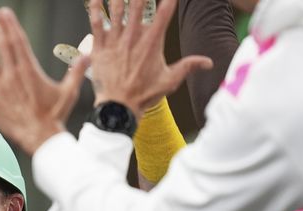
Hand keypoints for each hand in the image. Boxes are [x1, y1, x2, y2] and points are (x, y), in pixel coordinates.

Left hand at [0, 6, 88, 156]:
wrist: (42, 137)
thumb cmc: (55, 116)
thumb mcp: (69, 92)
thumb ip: (76, 72)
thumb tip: (88, 56)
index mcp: (30, 70)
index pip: (19, 42)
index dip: (11, 25)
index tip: (5, 12)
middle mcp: (13, 74)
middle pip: (3, 44)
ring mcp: (1, 87)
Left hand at [88, 0, 211, 117]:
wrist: (118, 107)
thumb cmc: (143, 95)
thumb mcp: (169, 81)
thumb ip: (188, 66)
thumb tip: (208, 63)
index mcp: (152, 44)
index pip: (164, 15)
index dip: (168, 1)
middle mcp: (133, 39)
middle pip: (137, 7)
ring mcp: (115, 42)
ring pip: (116, 12)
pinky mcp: (99, 49)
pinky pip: (95, 25)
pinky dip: (94, 11)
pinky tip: (95, 0)